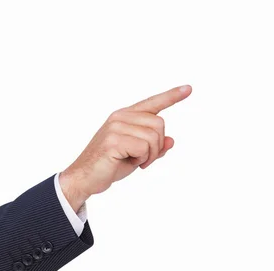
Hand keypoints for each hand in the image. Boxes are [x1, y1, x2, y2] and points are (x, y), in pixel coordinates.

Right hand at [59, 85, 191, 211]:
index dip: (171, 96)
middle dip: (157, 146)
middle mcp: (120, 117)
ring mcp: (116, 127)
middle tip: (143, 159)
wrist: (84, 178)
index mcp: (124, 116)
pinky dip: (141, 160)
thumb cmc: (108, 166)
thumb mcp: (136, 156)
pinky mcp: (114, 140)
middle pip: (159, 124)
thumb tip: (171, 141)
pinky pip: (144, 148)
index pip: (152, 103)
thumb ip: (153, 147)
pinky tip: (128, 162)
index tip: (188, 88)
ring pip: (154, 137)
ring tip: (135, 161)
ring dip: (149, 155)